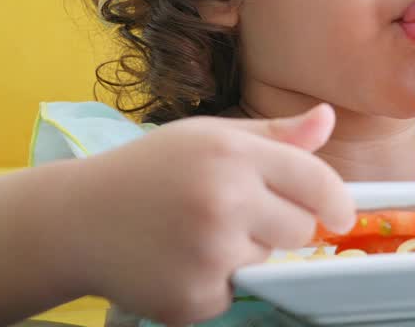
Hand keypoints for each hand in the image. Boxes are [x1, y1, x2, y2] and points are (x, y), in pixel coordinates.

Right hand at [60, 104, 354, 324]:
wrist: (73, 222)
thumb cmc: (148, 171)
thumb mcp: (209, 136)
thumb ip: (274, 135)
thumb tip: (328, 118)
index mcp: (232, 154)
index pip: (316, 181)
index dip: (336, 201)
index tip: (341, 214)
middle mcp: (223, 201)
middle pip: (301, 229)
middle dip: (281, 224)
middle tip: (234, 214)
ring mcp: (207, 253)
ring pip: (270, 261)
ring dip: (247, 252)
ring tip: (198, 234)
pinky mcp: (193, 297)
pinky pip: (236, 292)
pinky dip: (217, 284)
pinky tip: (180, 261)